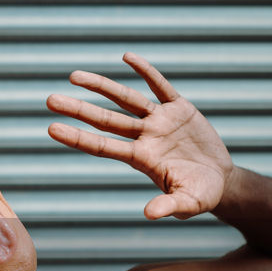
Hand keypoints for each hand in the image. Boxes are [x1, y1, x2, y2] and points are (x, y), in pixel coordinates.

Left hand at [46, 53, 233, 219]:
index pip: (102, 147)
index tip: (51, 128)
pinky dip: (146, 71)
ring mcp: (160, 121)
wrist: (221, 181)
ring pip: (126, 99)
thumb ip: (169, 206)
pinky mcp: (180, 109)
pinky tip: (127, 56)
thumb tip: (149, 214)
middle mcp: (145, 137)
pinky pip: (160, 86)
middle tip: (49, 100)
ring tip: (73, 76)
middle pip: (106, 120)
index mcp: (141, 159)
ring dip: (101, 86)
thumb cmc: (201, 196)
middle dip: (79, 109)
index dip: (77, 137)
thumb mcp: (188, 203)